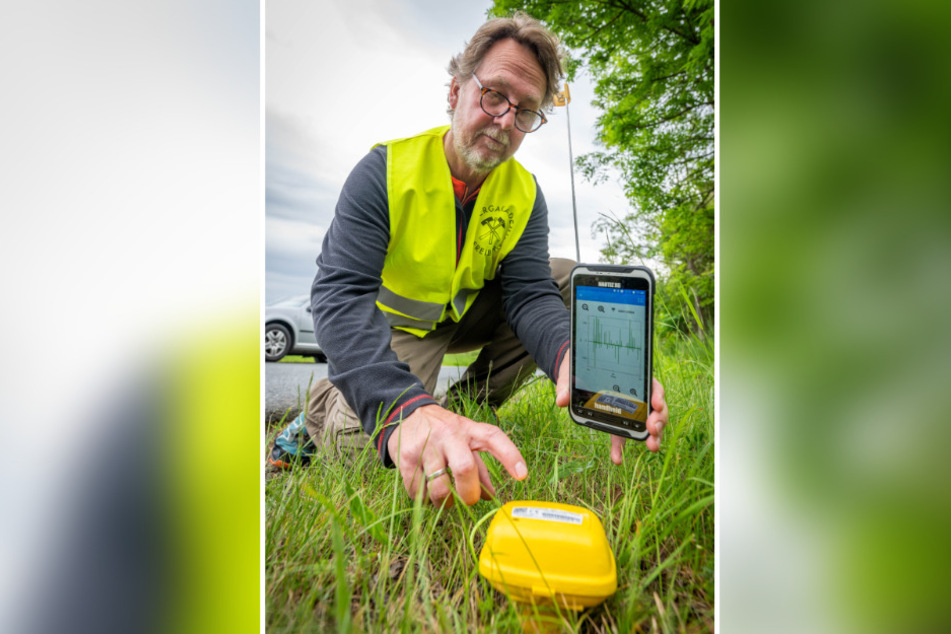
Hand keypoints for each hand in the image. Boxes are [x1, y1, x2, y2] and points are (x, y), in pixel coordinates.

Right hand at [386, 404, 527, 507]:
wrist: (406, 414)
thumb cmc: (443, 431)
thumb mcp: (465, 441)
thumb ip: (480, 468)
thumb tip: (490, 496)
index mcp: (468, 430)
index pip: (493, 438)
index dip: (510, 455)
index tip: (522, 475)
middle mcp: (448, 435)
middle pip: (464, 469)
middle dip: (468, 494)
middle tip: (468, 500)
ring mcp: (426, 446)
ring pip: (439, 487)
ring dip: (444, 502)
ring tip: (444, 500)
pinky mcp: (406, 458)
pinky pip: (418, 491)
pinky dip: (424, 499)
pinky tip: (425, 491)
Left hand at [555, 352, 669, 462]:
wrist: (574, 372)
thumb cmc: (579, 366)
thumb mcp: (572, 370)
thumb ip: (567, 384)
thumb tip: (561, 400)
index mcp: (631, 377)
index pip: (651, 385)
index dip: (657, 395)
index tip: (656, 404)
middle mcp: (635, 394)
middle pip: (655, 407)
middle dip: (659, 419)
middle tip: (653, 429)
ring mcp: (628, 410)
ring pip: (647, 423)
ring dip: (653, 436)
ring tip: (652, 446)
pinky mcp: (617, 423)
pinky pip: (623, 436)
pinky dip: (620, 448)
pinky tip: (616, 459)